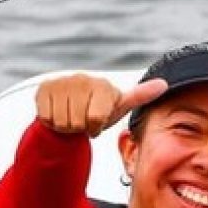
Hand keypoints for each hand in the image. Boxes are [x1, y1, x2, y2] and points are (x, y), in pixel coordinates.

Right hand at [35, 74, 167, 136]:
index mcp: (102, 85)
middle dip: (81, 128)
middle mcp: (80, 79)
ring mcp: (60, 82)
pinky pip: (47, 118)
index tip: (97, 120)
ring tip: (72, 117)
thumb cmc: (97, 110)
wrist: (70, 109)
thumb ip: (140, 96)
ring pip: (62, 122)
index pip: (96, 119)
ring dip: (67, 126)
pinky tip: (59, 113)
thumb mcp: (119, 106)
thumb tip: (164, 84)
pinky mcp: (43, 89)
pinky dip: (52, 122)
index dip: (96, 127)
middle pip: (78, 123)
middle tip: (83, 120)